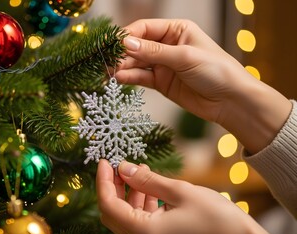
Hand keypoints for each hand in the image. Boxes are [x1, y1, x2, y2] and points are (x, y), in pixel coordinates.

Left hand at [96, 159, 272, 233]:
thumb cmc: (217, 219)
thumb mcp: (180, 192)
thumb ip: (147, 181)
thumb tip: (122, 167)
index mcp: (144, 232)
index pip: (108, 205)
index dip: (102, 181)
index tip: (104, 161)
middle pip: (112, 212)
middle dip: (112, 186)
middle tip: (116, 165)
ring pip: (126, 215)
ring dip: (128, 192)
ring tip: (137, 169)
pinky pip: (140, 219)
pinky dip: (140, 201)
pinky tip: (149, 184)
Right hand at [116, 19, 290, 153]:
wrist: (230, 101)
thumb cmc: (216, 71)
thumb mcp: (184, 57)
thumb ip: (154, 51)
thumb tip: (126, 43)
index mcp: (176, 30)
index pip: (144, 28)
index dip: (127, 36)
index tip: (112, 45)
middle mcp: (167, 45)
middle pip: (137, 45)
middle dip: (122, 53)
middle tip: (107, 62)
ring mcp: (163, 64)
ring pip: (136, 62)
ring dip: (123, 66)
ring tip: (109, 72)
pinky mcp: (161, 82)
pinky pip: (141, 77)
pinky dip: (130, 78)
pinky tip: (119, 79)